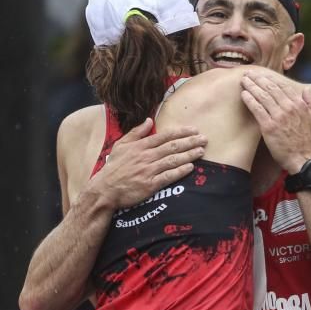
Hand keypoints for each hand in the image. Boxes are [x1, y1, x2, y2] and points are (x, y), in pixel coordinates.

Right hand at [90, 119, 205, 209]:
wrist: (105, 189)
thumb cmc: (114, 167)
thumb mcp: (121, 145)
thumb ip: (136, 132)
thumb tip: (149, 120)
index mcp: (140, 146)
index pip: (164, 136)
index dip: (181, 132)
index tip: (194, 130)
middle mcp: (146, 156)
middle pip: (172, 147)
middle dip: (190, 142)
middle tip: (204, 139)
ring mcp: (149, 170)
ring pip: (173, 160)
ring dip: (189, 155)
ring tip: (201, 151)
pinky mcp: (150, 185)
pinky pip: (168, 176)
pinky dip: (180, 171)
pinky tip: (190, 167)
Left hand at [240, 70, 310, 172]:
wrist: (302, 159)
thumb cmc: (307, 141)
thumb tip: (306, 89)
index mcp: (299, 104)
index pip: (282, 86)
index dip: (271, 79)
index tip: (262, 75)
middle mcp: (289, 108)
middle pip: (270, 88)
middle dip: (258, 79)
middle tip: (248, 74)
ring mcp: (278, 117)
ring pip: (262, 96)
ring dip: (251, 86)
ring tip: (243, 80)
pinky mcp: (269, 127)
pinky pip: (257, 109)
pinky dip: (250, 100)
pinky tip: (243, 94)